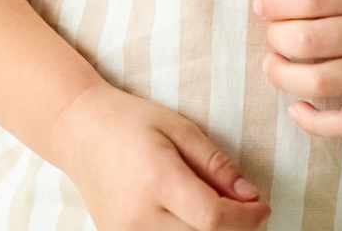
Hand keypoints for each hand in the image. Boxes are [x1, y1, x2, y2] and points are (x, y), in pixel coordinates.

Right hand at [55, 83, 270, 229]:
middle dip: (235, 229)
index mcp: (157, 179)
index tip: (262, 205)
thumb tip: (249, 195)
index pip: (213, 219)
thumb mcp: (179, 128)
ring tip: (220, 209)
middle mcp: (139, 216)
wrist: (79, 131)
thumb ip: (215, 163)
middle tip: (247, 207)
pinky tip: (193, 217)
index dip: (246, 218)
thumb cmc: (131, 120)